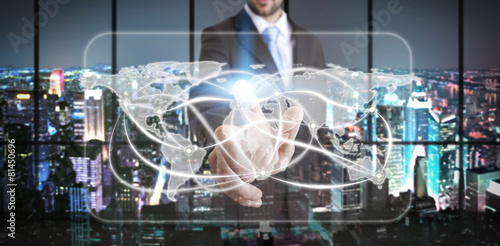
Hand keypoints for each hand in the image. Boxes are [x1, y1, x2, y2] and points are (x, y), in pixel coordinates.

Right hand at [208, 81, 302, 207]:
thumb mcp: (281, 134)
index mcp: (236, 129)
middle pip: (219, 161)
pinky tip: (255, 202)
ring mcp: (220, 159)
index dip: (233, 154)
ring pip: (221, 176)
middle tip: (254, 179)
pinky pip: (225, 187)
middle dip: (235, 176)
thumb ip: (287, 126)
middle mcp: (223, 144)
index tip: (250, 172)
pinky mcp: (221, 172)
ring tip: (258, 196)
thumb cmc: (268, 138)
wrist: (262, 150)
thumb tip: (297, 111)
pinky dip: (240, 197)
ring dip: (239, 190)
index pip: (223, 135)